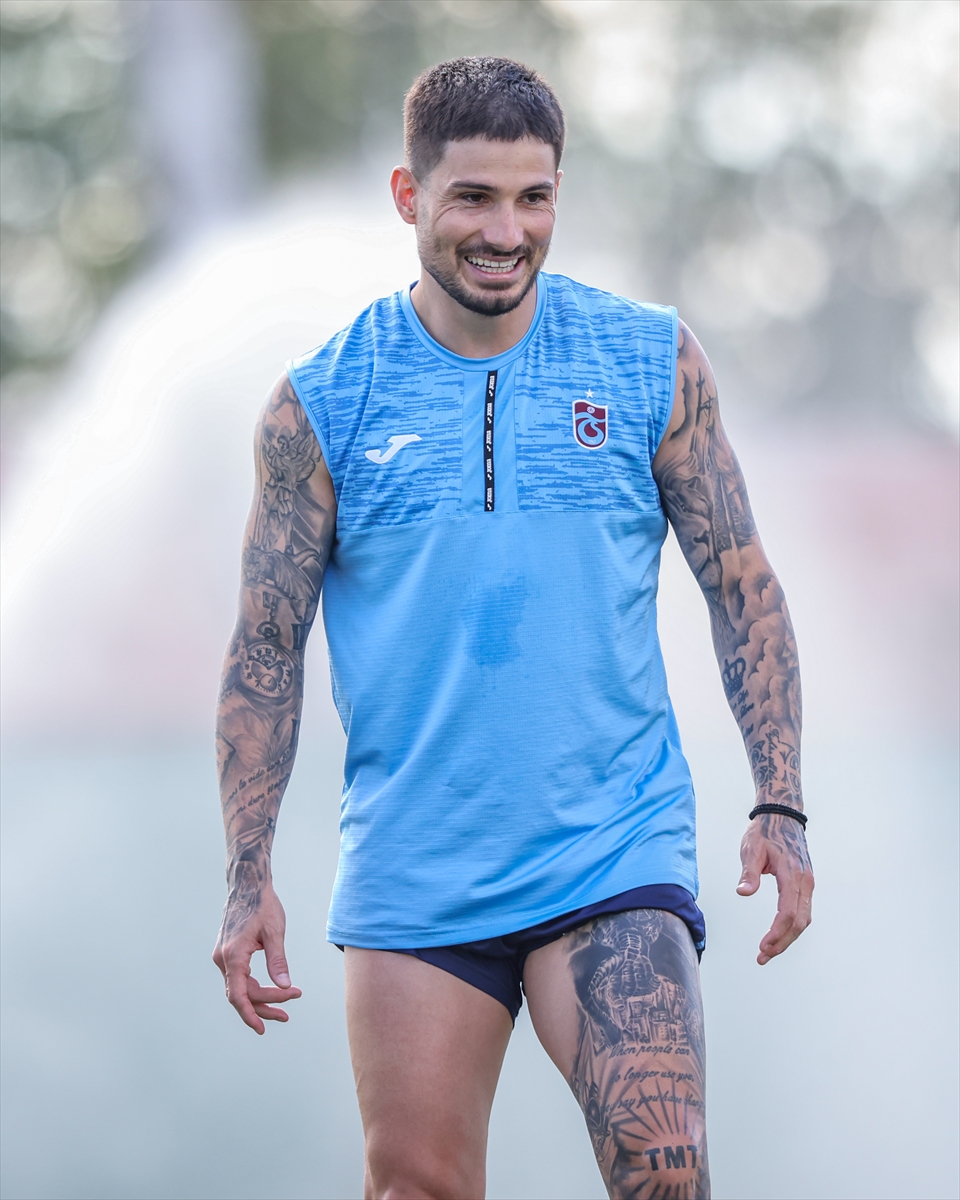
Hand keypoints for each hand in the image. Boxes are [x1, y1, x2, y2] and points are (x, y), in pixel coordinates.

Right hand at [213, 883, 301, 1033]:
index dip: (249, 1015)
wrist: (247, 884)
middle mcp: (223, 959)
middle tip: (287, 1015)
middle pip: (241, 994)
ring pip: (239, 987)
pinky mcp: (227, 952)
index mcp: (233, 955)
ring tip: (286, 1003)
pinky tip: (271, 989)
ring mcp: (222, 956)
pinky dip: (254, 986)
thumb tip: (285, 986)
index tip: (262, 1028)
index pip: (238, 996)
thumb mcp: (275, 932)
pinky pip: (238, 977)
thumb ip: (278, 961)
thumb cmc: (263, 905)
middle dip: (264, 1006)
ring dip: (260, 997)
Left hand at [736, 812, 813, 964]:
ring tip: (768, 951)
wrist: (781, 815)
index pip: (788, 913)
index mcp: (793, 875)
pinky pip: (803, 911)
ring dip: (788, 938)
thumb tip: (743, 892)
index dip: (776, 934)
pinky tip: (779, 934)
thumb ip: (749, 872)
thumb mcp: (751, 849)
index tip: (762, 947)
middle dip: (782, 942)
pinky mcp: (805, 883)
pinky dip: (792, 926)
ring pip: (804, 919)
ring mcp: (808, 882)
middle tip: (762, 957)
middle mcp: (805, 881)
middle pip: (799, 922)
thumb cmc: (764, 832)